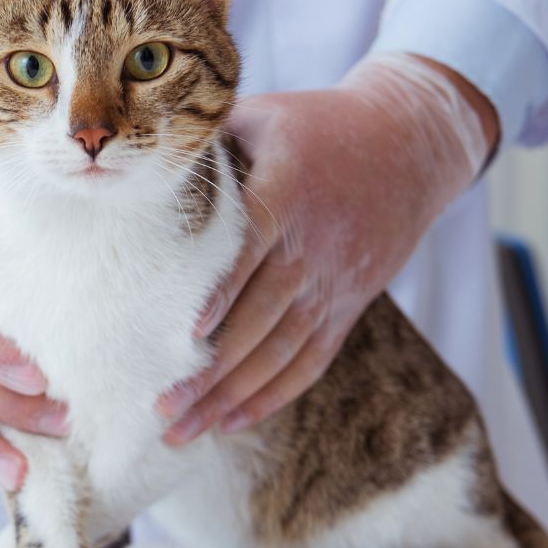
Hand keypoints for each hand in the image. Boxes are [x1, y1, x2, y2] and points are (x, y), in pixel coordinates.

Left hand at [158, 53, 497, 441]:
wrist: (410, 146)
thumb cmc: (321, 126)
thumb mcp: (266, 116)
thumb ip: (209, 142)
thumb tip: (137, 162)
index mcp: (289, 193)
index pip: (251, 251)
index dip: (223, 294)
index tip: (187, 333)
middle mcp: (314, 247)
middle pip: (261, 319)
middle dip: (212, 370)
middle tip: (163, 408)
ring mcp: (334, 284)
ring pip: (281, 352)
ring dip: (233, 396)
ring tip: (184, 431)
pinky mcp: (346, 306)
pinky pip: (310, 361)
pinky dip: (273, 395)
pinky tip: (232, 422)